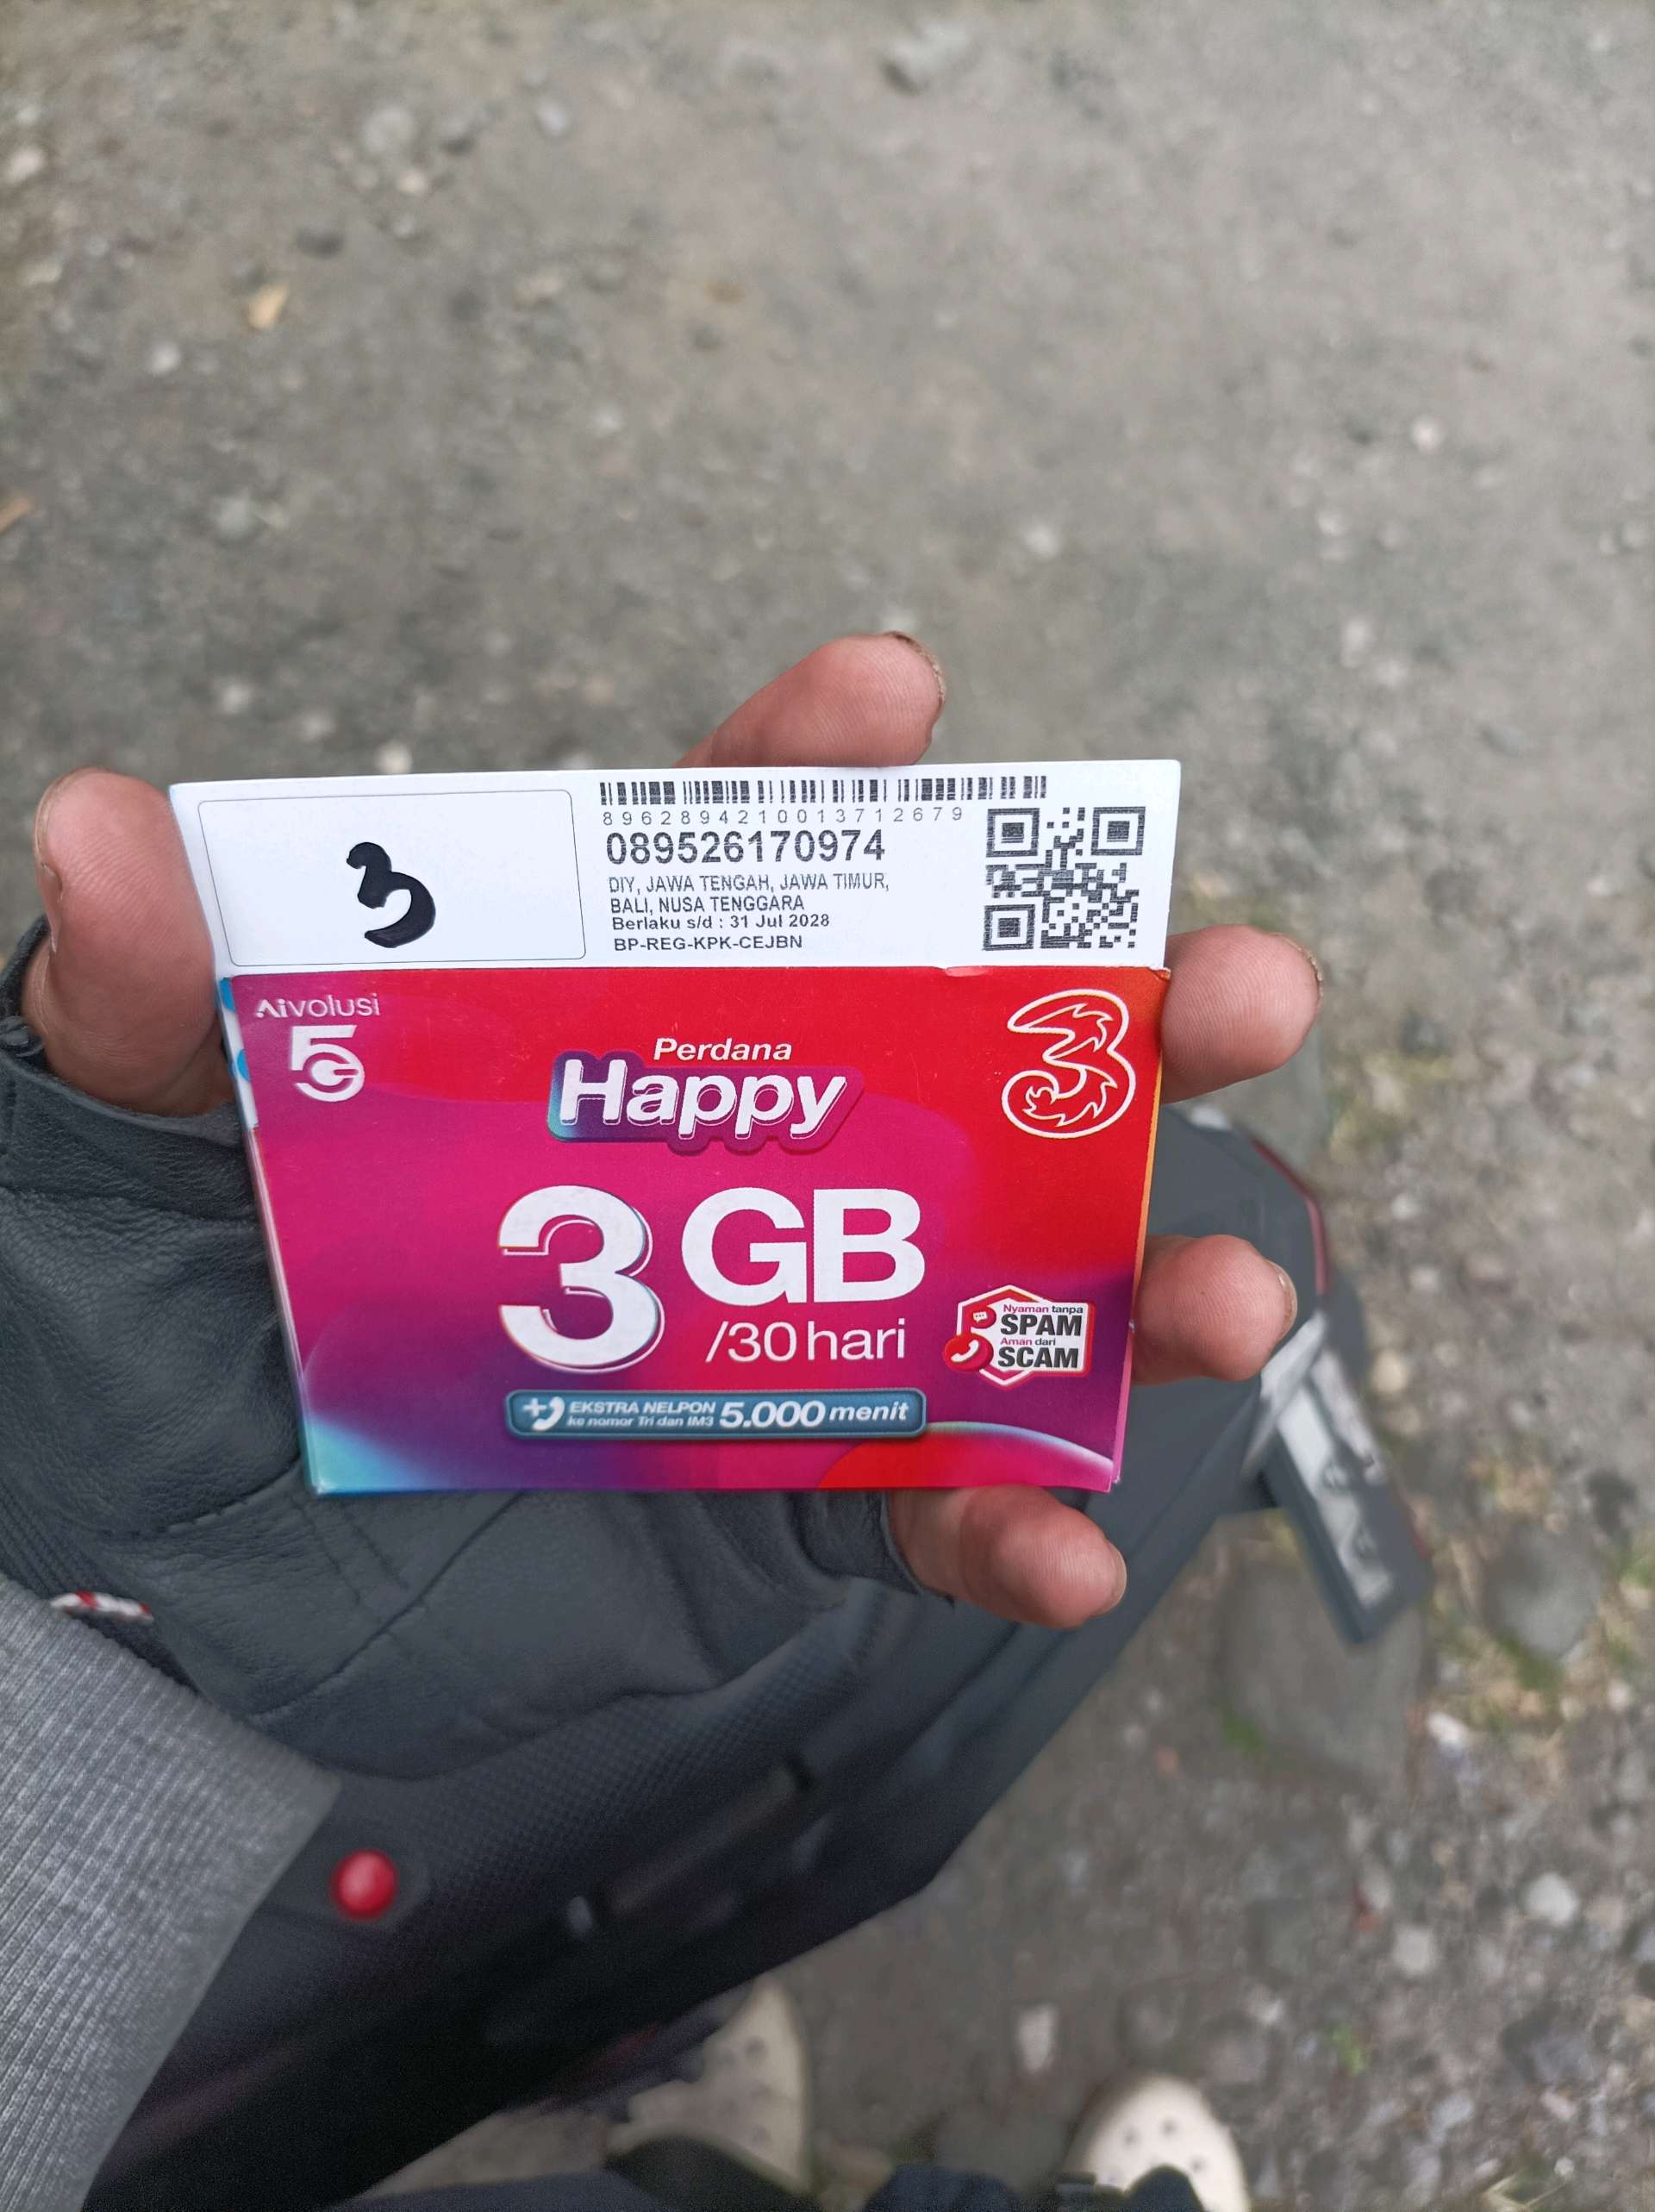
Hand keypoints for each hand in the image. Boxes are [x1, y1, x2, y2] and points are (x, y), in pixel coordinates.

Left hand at [21, 633, 1316, 1633]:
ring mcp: (780, 1326)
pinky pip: (934, 1510)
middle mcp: (732, 1153)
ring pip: (1015, 1285)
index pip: (727, 867)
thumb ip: (145, 1002)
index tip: (897, 699)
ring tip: (1237, 1290)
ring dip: (1151, 1279)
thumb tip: (107, 825)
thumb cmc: (149, 1330)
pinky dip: (1015, 1528)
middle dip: (1122, 1013)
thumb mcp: (124, 1141)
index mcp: (599, 1027)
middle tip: (1238, 987)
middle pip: (966, 1058)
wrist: (164, 1601)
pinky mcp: (787, 1502)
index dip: (820, 778)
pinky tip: (1070, 1550)